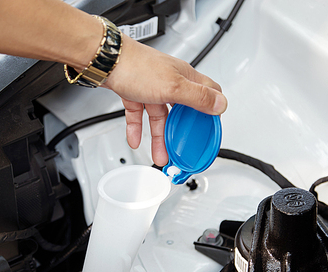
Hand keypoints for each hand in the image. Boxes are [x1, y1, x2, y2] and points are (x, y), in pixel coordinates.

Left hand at [104, 35, 226, 165]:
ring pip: (159, 116)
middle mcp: (170, 80)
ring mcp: (151, 86)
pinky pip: (139, 114)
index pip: (208, 92)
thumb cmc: (137, 66)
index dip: (212, 111)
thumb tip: (221, 104)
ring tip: (160, 154)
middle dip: (181, 131)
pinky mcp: (134, 91)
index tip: (210, 129)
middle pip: (182, 110)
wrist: (106, 61)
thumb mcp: (174, 86)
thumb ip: (198, 97)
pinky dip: (138, 128)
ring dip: (160, 136)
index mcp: (184, 77)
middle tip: (182, 147)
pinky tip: (136, 139)